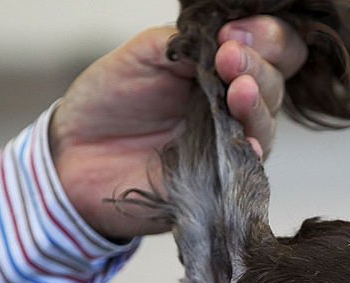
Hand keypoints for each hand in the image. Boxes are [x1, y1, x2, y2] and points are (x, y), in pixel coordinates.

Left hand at [50, 17, 307, 239]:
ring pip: (265, 125)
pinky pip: (246, 170)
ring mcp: (231, 144)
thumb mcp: (145, 54)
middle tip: (230, 58)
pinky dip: (250, 154)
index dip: (266, 38)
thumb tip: (225, 41)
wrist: (75, 152)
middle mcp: (235, 106)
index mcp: (223, 69)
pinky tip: (247, 143)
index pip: (272, 50)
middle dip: (257, 67)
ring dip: (257, 105)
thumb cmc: (110, 102)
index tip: (231, 35)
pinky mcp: (220, 181)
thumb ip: (187, 42)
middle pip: (274, 86)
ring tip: (238, 91)